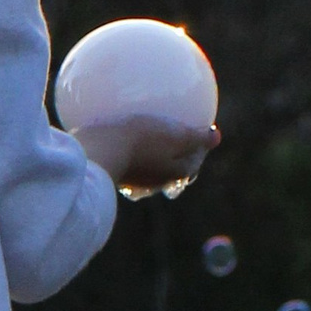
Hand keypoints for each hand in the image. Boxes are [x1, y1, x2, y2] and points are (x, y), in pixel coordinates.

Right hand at [73, 116, 220, 197]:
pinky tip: (122, 129)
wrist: (95, 154)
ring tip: (150, 128)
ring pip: (149, 164)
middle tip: (177, 128)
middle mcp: (156, 183)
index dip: (199, 146)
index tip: (199, 128)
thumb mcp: (173, 135)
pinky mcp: (112, 173)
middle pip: (173, 166)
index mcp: (175, 175)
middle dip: (177, 151)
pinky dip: (131, 147)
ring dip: (153, 151)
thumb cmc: (138, 143)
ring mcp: (133, 180)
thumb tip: (216, 137)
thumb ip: (196, 138)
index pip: (193, 162)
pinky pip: (127, 157)